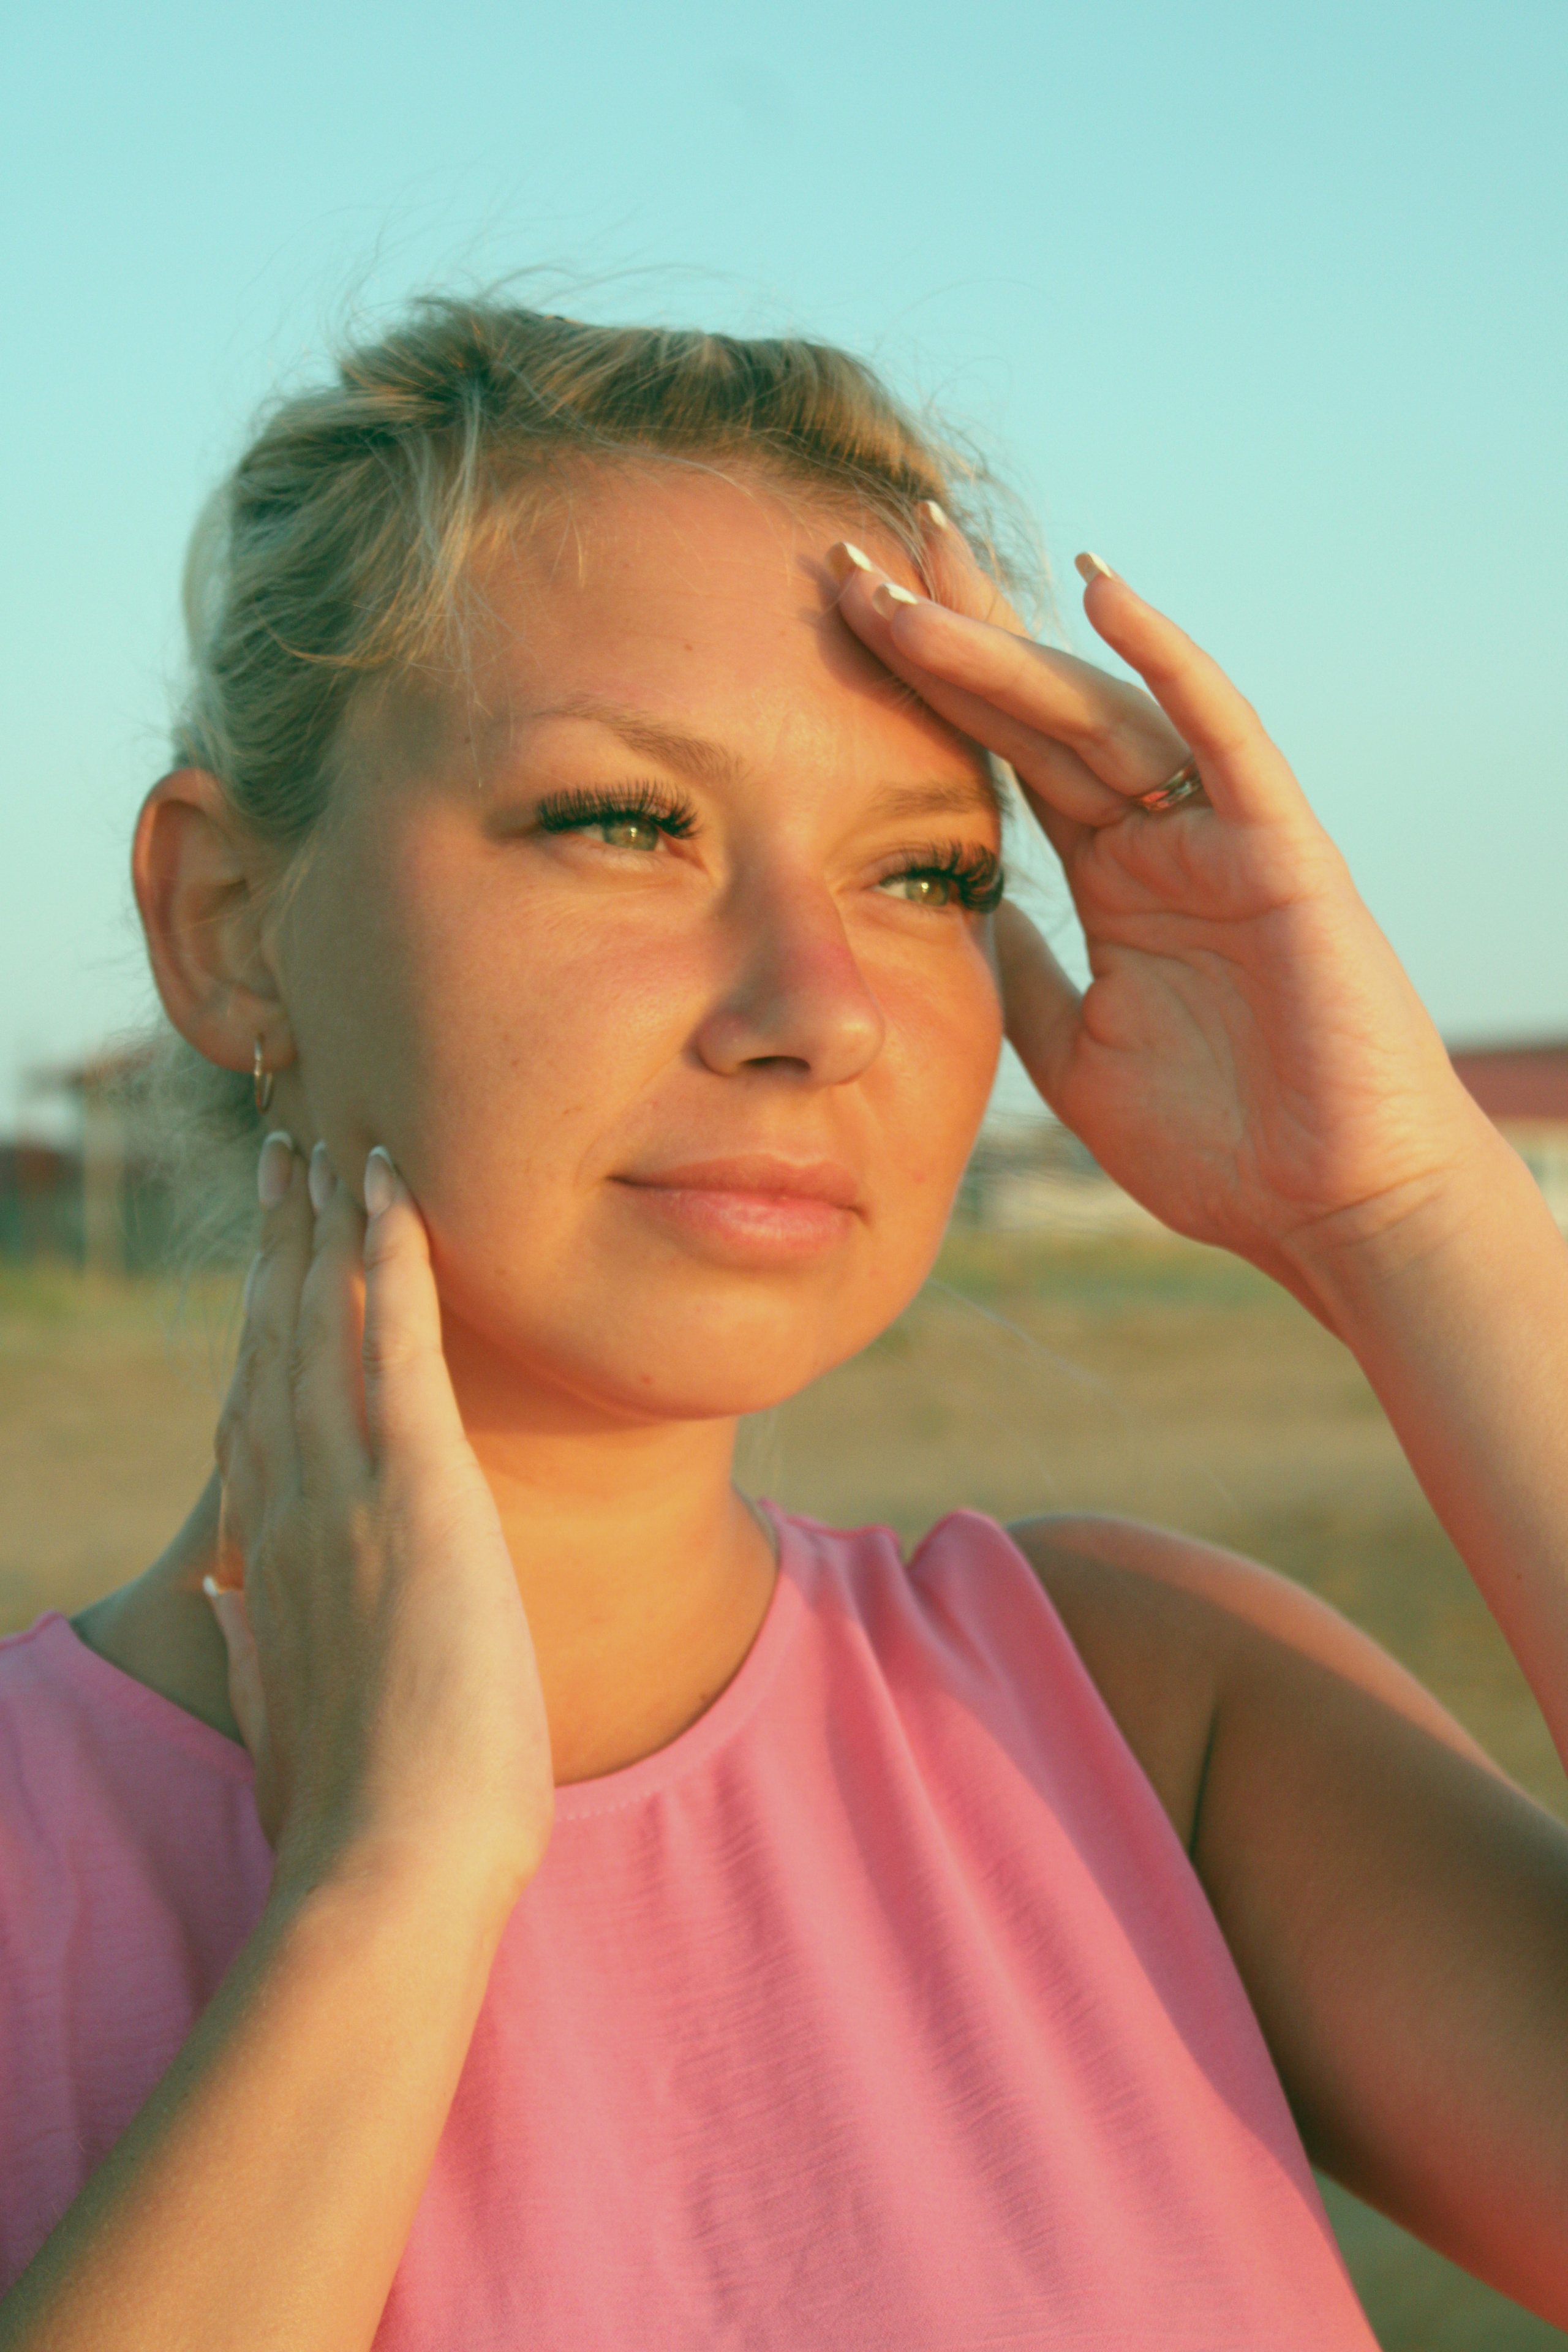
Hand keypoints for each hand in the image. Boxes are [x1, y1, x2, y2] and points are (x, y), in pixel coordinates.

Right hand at [207, 1136, 553, 1912]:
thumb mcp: (279, 1718)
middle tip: (283, 1163)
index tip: (263, 1275)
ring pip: (325, 1324)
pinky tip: (392, 1192)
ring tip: (328, 1146)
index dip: (256, 1333)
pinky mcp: (416, 1488)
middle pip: (276, 1346)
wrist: (387, 1865)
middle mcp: (289, 1507)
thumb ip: (245, 1647)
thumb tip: (216, 1606)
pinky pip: (398, 1342)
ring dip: (327, 1225)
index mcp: (264, 1562)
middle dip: (281, 1247)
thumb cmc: (349, 1814)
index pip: (256, 1416)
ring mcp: (345, 1491)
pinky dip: (393, 1258)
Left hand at [828, 522, 1495, 1311]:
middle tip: (846, 554)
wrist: (1329, 1213)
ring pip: (1097, 709)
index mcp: (1110, 879)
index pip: (1002, 755)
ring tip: (916, 567)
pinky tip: (1103, 587)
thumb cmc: (1218, 1146)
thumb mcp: (1069, 1051)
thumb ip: (1018, 970)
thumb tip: (955, 907)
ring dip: (1005, 639)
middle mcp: (1157, 837)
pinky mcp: (1280, 850)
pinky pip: (1221, 735)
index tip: (842, 616)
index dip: (925, 684)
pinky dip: (1167, 659)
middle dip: (943, 631)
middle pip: (1033, 708)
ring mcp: (1217, 834)